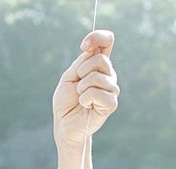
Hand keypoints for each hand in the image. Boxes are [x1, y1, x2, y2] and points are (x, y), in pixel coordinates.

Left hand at [52, 30, 119, 149]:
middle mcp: (108, 75)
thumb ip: (81, 63)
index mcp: (99, 65)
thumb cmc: (66, 102)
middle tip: (77, 86)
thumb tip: (92, 50)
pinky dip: (85, 99)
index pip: (106, 41)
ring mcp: (112, 90)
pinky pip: (97, 92)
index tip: (83, 45)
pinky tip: (86, 106)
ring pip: (97, 77)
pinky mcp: (111, 104)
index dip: (97, 37)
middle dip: (82, 71)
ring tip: (81, 98)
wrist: (64, 124)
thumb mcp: (69, 77)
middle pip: (100, 59)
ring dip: (81, 88)